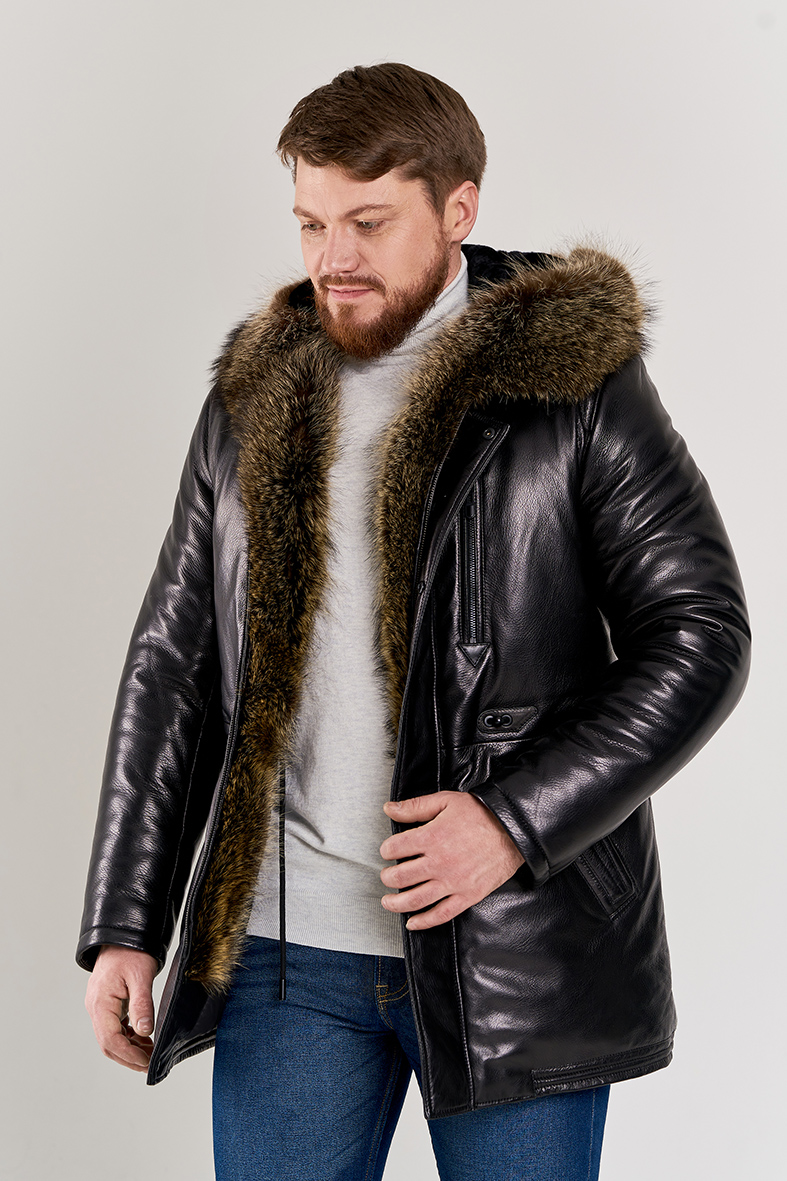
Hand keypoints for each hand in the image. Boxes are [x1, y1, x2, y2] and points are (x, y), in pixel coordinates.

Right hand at [85, 945, 157, 1071]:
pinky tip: (143, 1039)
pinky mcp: (108, 1004)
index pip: (110, 1039)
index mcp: (100, 1002)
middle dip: (128, 1057)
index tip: (146, 1061)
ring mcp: (100, 1006)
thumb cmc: (131, 951)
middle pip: (108, 1044)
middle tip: (149, 1064)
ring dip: (129, 1049)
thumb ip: (141, 1004)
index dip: (128, 1055)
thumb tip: (145, 1031)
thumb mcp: (141, 976)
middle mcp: (96, 1007)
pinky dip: (128, 1037)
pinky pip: (115, 1027)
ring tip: (149, 1053)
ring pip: (110, 1037)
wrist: (124, 935)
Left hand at [379, 792, 524, 929]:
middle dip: (387, 877)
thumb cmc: (482, 814)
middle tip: (386, 876)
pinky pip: (441, 914)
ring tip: (388, 902)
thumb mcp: (446, 801)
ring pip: (415, 900)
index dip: (386, 849)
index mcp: (431, 837)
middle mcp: (439, 862)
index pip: (395, 848)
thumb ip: (415, 806)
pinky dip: (423, 921)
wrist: (513, 830)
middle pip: (400, 876)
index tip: (387, 851)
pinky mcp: (467, 896)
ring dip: (396, 903)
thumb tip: (389, 808)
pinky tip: (412, 922)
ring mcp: (452, 882)